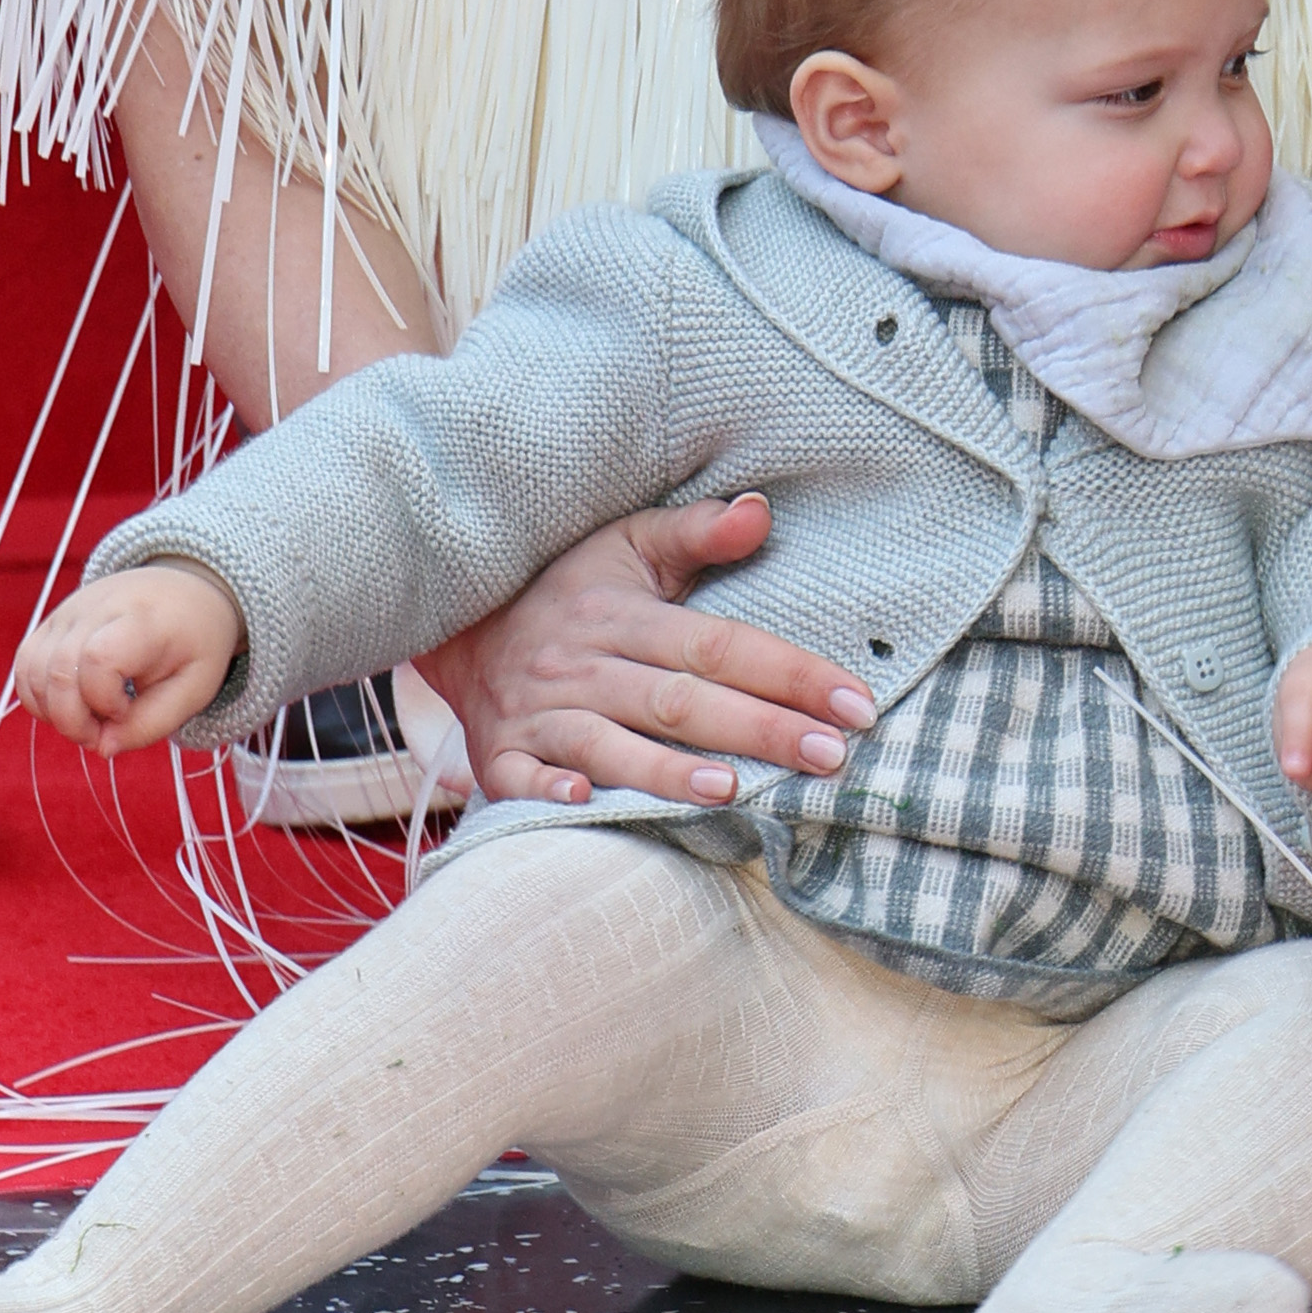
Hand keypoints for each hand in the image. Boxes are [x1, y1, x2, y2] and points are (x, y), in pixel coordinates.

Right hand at [16, 562, 241, 755]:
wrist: (184, 592)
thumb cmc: (194, 644)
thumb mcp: (195, 688)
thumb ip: (151, 724)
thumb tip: (102, 748)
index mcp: (144, 619)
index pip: (99, 658)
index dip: (104, 700)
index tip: (127, 710)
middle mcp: (98, 607)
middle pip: (59, 671)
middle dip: (72, 720)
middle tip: (100, 734)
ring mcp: (69, 611)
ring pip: (33, 670)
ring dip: (52, 712)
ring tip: (89, 719)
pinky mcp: (52, 620)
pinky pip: (25, 664)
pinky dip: (37, 697)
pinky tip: (69, 706)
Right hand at [421, 497, 876, 812]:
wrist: (456, 620)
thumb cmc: (566, 586)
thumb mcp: (626, 544)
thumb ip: (696, 532)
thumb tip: (761, 511)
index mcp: (623, 615)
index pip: (721, 644)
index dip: (790, 673)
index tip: (855, 702)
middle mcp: (584, 666)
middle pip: (681, 700)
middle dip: (759, 729)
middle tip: (831, 756)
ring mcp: (541, 714)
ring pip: (608, 743)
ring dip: (665, 769)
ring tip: (731, 790)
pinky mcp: (502, 755)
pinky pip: (521, 777)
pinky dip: (549, 792)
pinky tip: (585, 802)